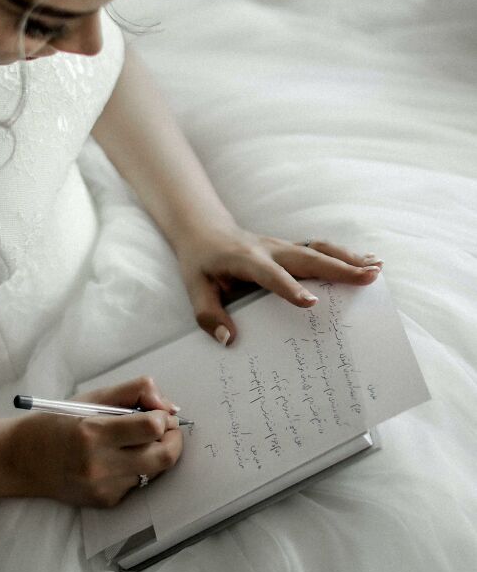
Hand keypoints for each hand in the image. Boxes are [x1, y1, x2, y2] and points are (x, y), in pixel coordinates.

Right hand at [3, 376, 182, 507]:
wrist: (21, 459)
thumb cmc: (58, 422)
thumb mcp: (92, 398)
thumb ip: (133, 392)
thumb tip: (167, 405)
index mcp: (94, 432)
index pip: (151, 427)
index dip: (163, 417)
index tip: (160, 412)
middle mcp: (100, 464)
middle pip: (163, 457)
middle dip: (174, 439)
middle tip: (167, 428)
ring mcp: (104, 487)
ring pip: (153, 471)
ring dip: (156, 454)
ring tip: (140, 441)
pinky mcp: (105, 502)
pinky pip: (137, 484)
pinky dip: (138, 469)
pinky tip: (119, 459)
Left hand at [176, 227, 383, 345]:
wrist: (205, 232)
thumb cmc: (201, 264)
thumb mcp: (195, 290)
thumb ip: (208, 315)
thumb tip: (228, 339)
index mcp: (245, 259)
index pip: (270, 274)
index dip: (290, 287)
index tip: (311, 303)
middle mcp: (269, 249)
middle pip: (307, 257)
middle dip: (338, 268)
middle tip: (369, 278)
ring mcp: (282, 246)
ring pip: (318, 249)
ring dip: (348, 258)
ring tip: (377, 270)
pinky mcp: (290, 248)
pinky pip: (320, 249)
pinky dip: (344, 255)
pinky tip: (368, 261)